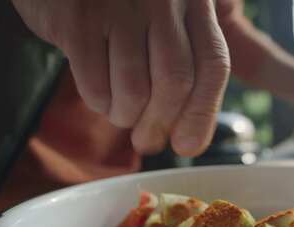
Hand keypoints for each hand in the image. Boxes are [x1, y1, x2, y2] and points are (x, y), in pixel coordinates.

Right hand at [12, 0, 229, 156]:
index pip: (213, 64)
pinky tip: (101, 97)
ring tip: (122, 114)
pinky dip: (100, 103)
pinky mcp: (79, 19)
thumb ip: (193, 60)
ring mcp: (120, 5)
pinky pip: (96, 85)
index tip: (189, 146)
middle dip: (162, 124)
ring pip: (135, 89)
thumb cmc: (129, 7)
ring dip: (127, 116)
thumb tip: (192, 136)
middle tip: (149, 143)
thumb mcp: (173, 19)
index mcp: (196, 0)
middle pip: (176, 82)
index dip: (204, 113)